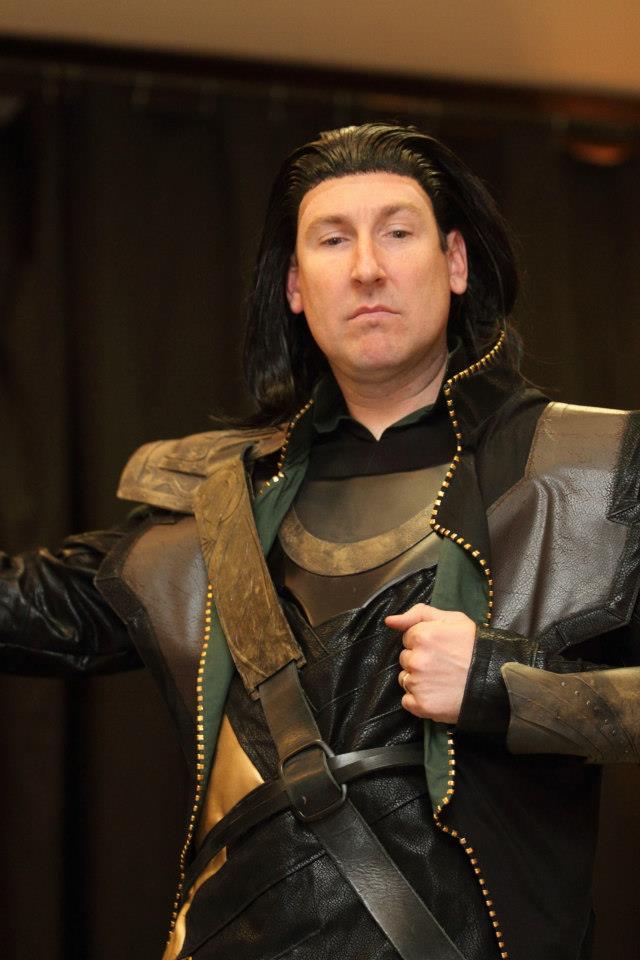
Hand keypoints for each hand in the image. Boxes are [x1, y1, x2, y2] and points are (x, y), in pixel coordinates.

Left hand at [385, 604, 475, 722]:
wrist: (497, 681)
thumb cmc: (476, 647)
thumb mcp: (453, 619)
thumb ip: (418, 614)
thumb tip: (389, 621)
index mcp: (422, 635)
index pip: (407, 639)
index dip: (424, 643)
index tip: (440, 649)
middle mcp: (416, 659)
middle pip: (405, 659)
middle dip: (419, 661)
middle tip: (443, 665)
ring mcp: (417, 683)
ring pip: (405, 679)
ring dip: (418, 680)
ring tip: (442, 680)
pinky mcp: (421, 705)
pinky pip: (407, 701)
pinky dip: (419, 700)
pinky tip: (437, 695)